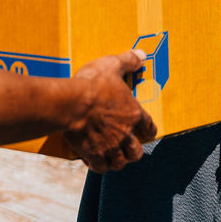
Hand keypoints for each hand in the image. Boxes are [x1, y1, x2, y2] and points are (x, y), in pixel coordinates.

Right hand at [64, 49, 156, 172]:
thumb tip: (142, 54)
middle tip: (126, 147)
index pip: (149, 129)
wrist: (71, 103)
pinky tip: (92, 159)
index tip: (145, 133)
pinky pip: (100, 167)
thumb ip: (128, 61)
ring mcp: (109, 146)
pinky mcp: (93, 154)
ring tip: (110, 155)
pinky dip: (98, 165)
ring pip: (120, 163)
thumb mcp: (112, 66)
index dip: (148, 132)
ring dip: (116, 160)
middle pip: (136, 152)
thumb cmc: (92, 84)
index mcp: (133, 114)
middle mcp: (125, 134)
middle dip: (132, 151)